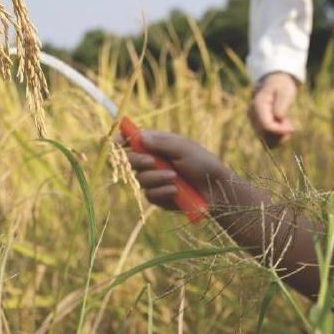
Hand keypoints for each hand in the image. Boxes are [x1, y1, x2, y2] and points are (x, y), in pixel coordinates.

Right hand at [117, 128, 236, 213]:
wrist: (216, 190)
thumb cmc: (203, 164)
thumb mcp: (183, 148)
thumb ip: (161, 143)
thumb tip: (139, 136)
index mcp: (158, 145)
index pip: (134, 140)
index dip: (123, 140)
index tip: (118, 143)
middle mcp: (154, 161)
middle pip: (130, 161)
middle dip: (139, 161)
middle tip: (153, 162)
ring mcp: (155, 180)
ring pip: (140, 179)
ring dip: (157, 178)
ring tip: (175, 178)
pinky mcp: (159, 196)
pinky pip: (150, 195)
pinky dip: (163, 192)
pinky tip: (176, 191)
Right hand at [248, 72, 299, 145]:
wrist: (275, 84)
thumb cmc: (282, 87)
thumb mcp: (286, 91)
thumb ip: (282, 103)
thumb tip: (278, 118)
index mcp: (258, 105)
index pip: (266, 126)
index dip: (280, 131)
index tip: (292, 128)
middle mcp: (252, 115)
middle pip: (265, 136)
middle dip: (281, 134)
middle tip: (289, 123)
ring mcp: (253, 123)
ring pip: (266, 142)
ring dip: (279, 137)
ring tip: (286, 124)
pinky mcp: (257, 128)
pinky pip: (267, 142)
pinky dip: (277, 139)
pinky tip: (282, 128)